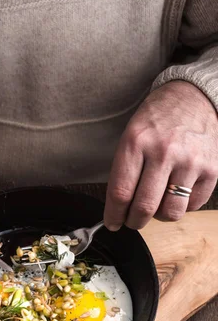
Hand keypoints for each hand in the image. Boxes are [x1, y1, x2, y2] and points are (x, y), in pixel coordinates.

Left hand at [104, 81, 217, 229]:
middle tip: (132, 221)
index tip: (112, 223)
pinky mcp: (211, 170)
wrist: (193, 98)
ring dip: (159, 216)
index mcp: (136, 142)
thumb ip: (124, 172)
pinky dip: (181, 206)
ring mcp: (190, 162)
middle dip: (134, 222)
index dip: (113, 215)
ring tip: (156, 205)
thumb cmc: (156, 121)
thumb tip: (119, 210)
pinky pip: (192, 206)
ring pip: (170, 212)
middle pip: (144, 207)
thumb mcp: (130, 137)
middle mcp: (164, 152)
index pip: (120, 193)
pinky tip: (175, 192)